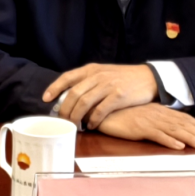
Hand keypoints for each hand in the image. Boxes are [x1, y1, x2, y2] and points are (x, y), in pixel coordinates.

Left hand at [43, 63, 159, 129]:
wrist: (148, 78)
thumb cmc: (124, 78)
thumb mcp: (104, 73)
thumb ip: (88, 82)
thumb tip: (69, 97)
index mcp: (92, 69)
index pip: (67, 77)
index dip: (54, 88)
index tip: (45, 99)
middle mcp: (98, 76)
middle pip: (73, 94)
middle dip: (64, 110)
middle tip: (62, 121)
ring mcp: (108, 86)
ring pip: (84, 103)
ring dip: (76, 117)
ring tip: (74, 126)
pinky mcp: (118, 96)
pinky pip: (100, 111)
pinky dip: (92, 120)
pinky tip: (91, 126)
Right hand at [95, 104, 194, 149]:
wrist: (102, 109)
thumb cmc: (120, 114)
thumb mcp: (142, 116)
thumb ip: (156, 120)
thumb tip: (170, 128)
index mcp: (159, 111)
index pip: (184, 119)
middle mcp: (157, 114)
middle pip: (184, 124)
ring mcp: (149, 120)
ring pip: (175, 130)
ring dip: (191, 138)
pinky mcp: (139, 128)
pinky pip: (157, 135)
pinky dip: (169, 140)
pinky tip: (179, 146)